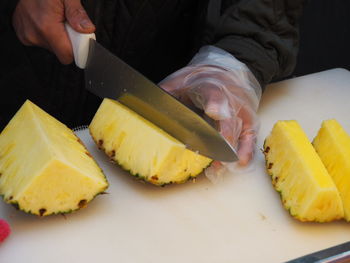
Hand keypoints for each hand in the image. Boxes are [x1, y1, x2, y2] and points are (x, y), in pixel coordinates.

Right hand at [12, 0, 94, 63]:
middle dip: (67, 41)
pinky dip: (46, 34)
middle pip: (60, 52)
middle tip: (67, 23)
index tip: (80, 40)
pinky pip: (41, 42)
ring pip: (51, 47)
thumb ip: (77, 14)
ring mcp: (27, 35)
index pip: (67, 56)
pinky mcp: (23, 34)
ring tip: (55, 19)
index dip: (77, 50)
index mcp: (47, 27)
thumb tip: (87, 29)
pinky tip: (46, 21)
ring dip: (57, 37)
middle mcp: (35, 34)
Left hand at [159, 46, 260, 171]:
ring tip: (217, 169)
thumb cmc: (202, 78)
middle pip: (228, 120)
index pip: (213, 93)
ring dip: (228, 152)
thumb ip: (167, 92)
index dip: (214, 102)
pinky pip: (249, 137)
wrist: (229, 72)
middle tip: (210, 156)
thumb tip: (146, 106)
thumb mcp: (181, 79)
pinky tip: (238, 164)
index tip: (213, 111)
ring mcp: (241, 111)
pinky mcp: (248, 121)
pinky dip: (246, 151)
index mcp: (210, 86)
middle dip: (219, 139)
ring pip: (238, 132)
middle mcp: (230, 99)